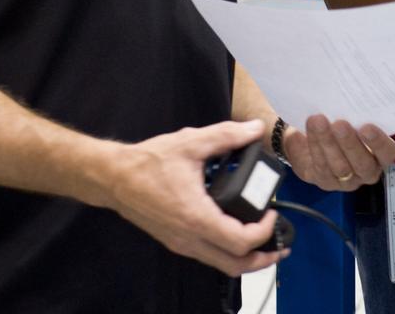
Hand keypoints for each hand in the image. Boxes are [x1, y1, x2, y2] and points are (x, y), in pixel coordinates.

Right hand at [109, 119, 286, 276]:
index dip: (264, 231)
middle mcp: (190, 237)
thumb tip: (254, 129)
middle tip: (280, 245)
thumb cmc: (148, 162)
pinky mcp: (175, 241)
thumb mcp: (191, 142)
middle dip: (263, 259)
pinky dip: (228, 252)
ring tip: (263, 243)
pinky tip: (234, 232)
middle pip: (235, 266)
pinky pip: (208, 256)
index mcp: (196, 216)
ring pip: (222, 265)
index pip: (240, 241)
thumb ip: (226, 135)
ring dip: (246, 259)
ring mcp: (181, 243)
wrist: (114, 178)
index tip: (272, 211)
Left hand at [283, 115, 394, 191]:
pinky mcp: (325, 182)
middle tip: (339, 124)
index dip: (379, 142)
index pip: (387, 152)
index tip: (366, 127)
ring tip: (317, 121)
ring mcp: (346, 181)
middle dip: (349, 143)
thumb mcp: (350, 116)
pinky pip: (319, 167)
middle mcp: (366, 171)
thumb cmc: (339, 122)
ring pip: (338, 166)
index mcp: (380, 155)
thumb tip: (351, 91)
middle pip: (362, 163)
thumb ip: (355, 111)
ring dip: (327, 143)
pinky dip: (313, 148)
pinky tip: (306, 133)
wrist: (313, 137)